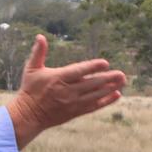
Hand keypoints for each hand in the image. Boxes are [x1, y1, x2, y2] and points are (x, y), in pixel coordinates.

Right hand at [6, 34, 126, 148]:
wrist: (29, 115)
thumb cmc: (30, 89)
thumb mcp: (31, 69)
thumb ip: (38, 52)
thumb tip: (40, 36)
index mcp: (58, 78)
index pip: (78, 71)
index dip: (92, 67)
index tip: (105, 63)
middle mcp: (67, 91)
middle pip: (91, 84)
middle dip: (108, 79)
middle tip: (122, 74)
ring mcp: (72, 103)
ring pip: (95, 95)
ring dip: (110, 88)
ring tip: (122, 81)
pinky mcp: (75, 112)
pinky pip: (93, 106)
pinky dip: (106, 101)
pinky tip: (116, 95)